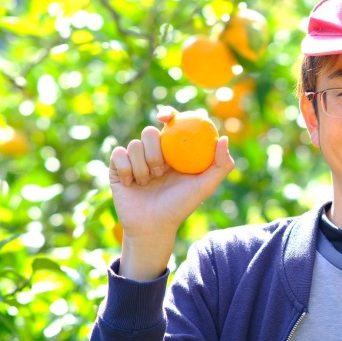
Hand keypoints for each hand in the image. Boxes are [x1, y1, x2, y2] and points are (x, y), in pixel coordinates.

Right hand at [109, 107, 234, 279]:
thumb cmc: (181, 206)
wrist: (154, 226)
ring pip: (134, 145)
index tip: (166, 118)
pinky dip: (126, 170)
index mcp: (174, 151)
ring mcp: (135, 159)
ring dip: (142, 167)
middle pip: (150, 132)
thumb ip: (221, 164)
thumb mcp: (206, 186)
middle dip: (156, 152)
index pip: (170, 124)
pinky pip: (118, 155)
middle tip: (161, 172)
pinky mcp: (117, 168)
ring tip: (148, 183)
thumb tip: (224, 138)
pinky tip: (132, 184)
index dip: (168, 114)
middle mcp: (154, 152)